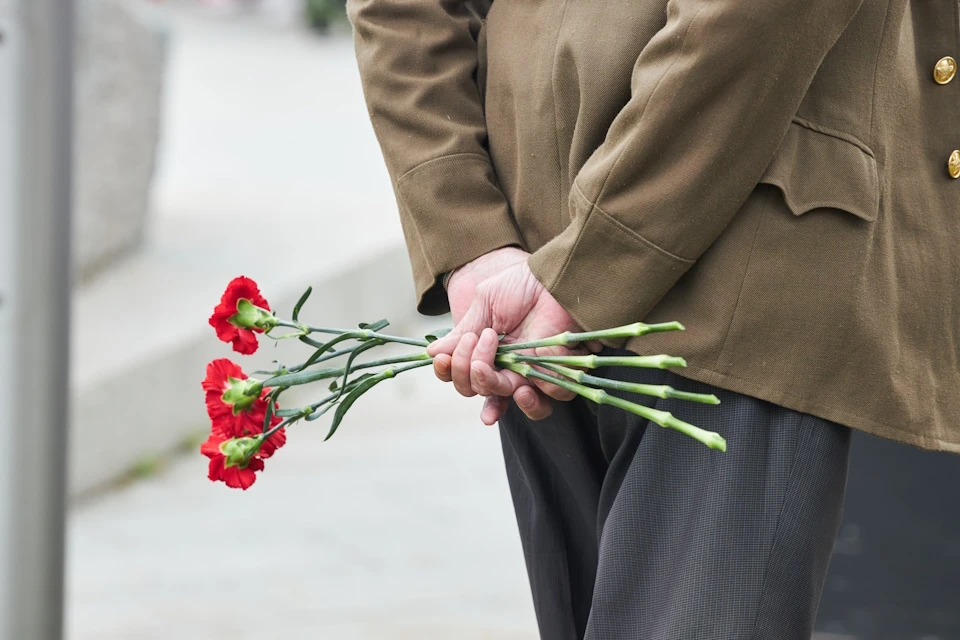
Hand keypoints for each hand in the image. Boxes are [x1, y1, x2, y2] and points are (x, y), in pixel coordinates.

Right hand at [427, 249, 596, 424]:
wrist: (553, 278)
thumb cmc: (521, 285)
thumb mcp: (485, 305)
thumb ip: (462, 332)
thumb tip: (431, 353)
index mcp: (485, 350)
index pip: (461, 374)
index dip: (450, 372)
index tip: (443, 360)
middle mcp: (505, 365)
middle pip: (476, 389)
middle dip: (466, 372)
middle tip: (475, 341)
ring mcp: (529, 371)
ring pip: (507, 400)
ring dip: (490, 388)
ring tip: (486, 369)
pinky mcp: (555, 373)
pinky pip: (545, 398)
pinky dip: (529, 396)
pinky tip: (522, 381)